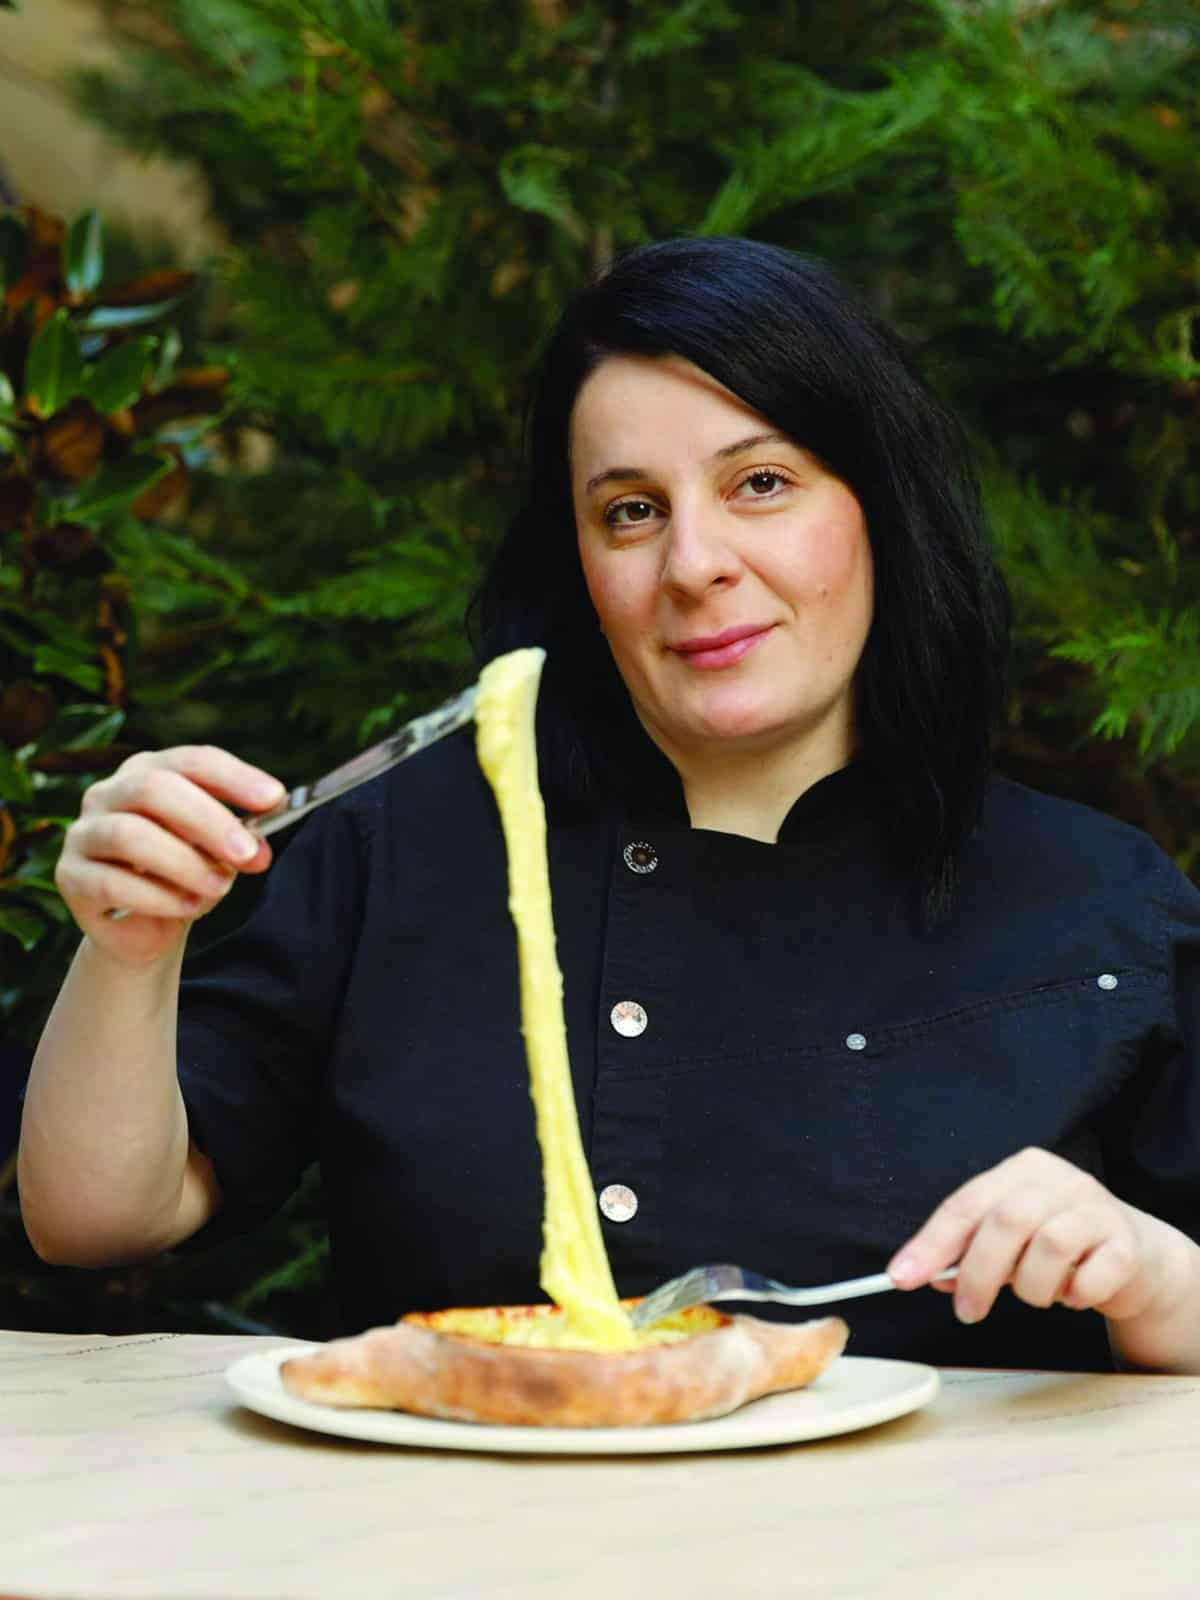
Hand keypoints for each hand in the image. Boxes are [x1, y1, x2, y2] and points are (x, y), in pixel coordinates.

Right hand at [55, 745, 284, 966]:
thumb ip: (238, 842)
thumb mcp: (218, 853)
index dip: (234, 777)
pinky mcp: (69, 876)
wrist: (145, 928)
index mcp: (150, 771)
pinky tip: (188, 907)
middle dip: (210, 821)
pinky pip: (111, 882)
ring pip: (129, 835)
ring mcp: (83, 832)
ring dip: (184, 863)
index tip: (274, 798)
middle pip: (154, 788)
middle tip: (249, 854)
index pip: (192, 761)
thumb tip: (258, 848)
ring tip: (220, 887)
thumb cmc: (185, 874)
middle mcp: (108, 793)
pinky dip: (159, 896)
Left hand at [887, 1147, 1186, 1329]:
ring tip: (1038, 1294)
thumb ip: (969, 1252)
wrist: (1139, 1257)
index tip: (902, 1277)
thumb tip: (925, 1274)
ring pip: (1048, 1247)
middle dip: (977, 1273)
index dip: (931, 1242)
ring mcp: (1098, 1208)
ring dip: (1032, 1287)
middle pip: (1005, 1221)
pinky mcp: (1128, 1244)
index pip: (965, 1203)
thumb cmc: (1062, 1245)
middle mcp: (1061, 1179)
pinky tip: (1074, 1295)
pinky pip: (1091, 1277)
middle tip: (967, 1311)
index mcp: (1022, 1170)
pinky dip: (1074, 1296)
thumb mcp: (1010, 1243)